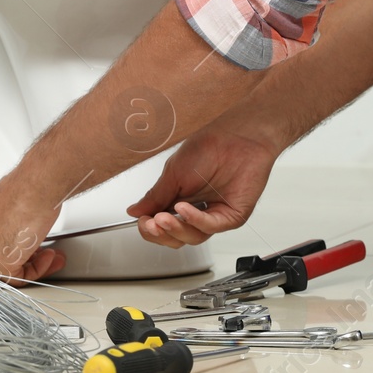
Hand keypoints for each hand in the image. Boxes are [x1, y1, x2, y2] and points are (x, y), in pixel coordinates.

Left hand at [0, 169, 66, 283]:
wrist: (36, 187)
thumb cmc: (30, 188)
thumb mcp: (16, 203)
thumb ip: (15, 219)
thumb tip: (25, 224)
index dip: (18, 245)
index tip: (33, 243)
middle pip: (1, 255)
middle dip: (27, 256)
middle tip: (46, 253)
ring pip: (8, 268)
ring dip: (34, 264)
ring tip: (51, 255)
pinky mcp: (0, 262)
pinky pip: (18, 278)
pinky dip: (37, 271)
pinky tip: (48, 257)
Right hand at [129, 128, 279, 247]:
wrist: (237, 134)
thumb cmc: (210, 146)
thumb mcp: (174, 172)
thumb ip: (155, 196)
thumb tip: (135, 211)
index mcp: (181, 200)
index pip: (162, 226)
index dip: (150, 228)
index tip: (141, 221)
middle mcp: (198, 210)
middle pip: (176, 238)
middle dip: (160, 234)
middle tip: (151, 224)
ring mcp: (215, 214)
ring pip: (193, 237)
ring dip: (175, 229)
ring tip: (163, 217)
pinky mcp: (232, 216)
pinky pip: (210, 226)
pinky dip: (194, 220)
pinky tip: (183, 209)